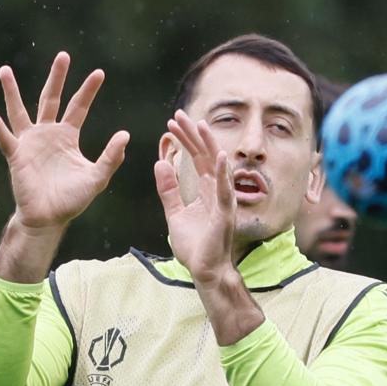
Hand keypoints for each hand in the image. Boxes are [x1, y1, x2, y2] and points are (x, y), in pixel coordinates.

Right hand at [0, 52, 129, 231]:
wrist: (48, 218)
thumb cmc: (72, 200)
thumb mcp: (97, 177)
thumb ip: (111, 157)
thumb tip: (124, 135)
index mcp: (67, 137)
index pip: (78, 107)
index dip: (88, 90)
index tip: (99, 72)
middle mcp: (47, 134)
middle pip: (50, 99)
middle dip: (57, 77)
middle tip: (63, 55)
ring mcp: (29, 143)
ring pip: (20, 111)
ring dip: (12, 91)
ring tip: (5, 70)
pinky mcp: (16, 155)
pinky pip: (5, 137)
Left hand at [154, 109, 234, 283]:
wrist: (204, 271)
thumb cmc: (194, 246)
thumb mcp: (175, 213)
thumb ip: (169, 190)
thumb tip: (161, 164)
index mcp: (205, 190)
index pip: (195, 158)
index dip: (185, 140)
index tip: (172, 123)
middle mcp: (217, 191)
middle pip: (205, 156)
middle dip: (193, 135)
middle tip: (179, 114)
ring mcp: (223, 201)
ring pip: (216, 167)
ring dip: (209, 145)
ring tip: (201, 125)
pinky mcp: (225, 213)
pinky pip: (224, 190)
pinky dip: (221, 172)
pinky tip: (219, 155)